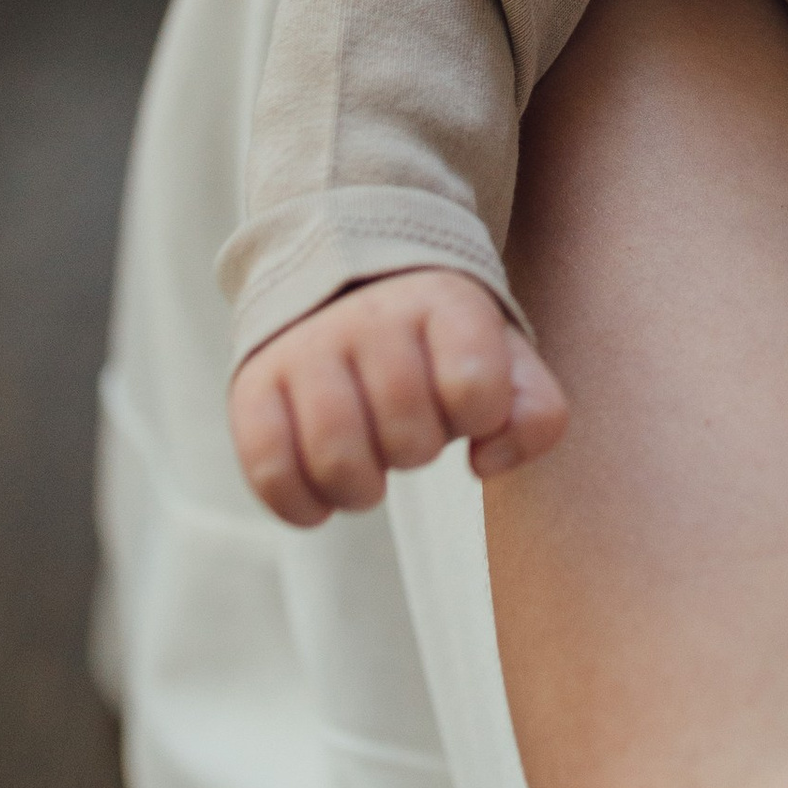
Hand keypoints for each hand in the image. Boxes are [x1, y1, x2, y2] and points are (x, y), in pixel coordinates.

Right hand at [229, 268, 569, 525]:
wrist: (350, 283)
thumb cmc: (441, 344)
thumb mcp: (504, 358)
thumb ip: (534, 411)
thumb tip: (486, 461)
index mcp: (443, 302)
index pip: (473, 386)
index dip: (479, 417)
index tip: (468, 403)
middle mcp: (370, 316)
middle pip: (407, 432)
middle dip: (419, 451)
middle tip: (412, 430)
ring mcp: (306, 349)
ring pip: (336, 457)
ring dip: (362, 488)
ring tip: (370, 466)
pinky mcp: (254, 385)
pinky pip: (270, 470)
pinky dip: (301, 504)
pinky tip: (323, 497)